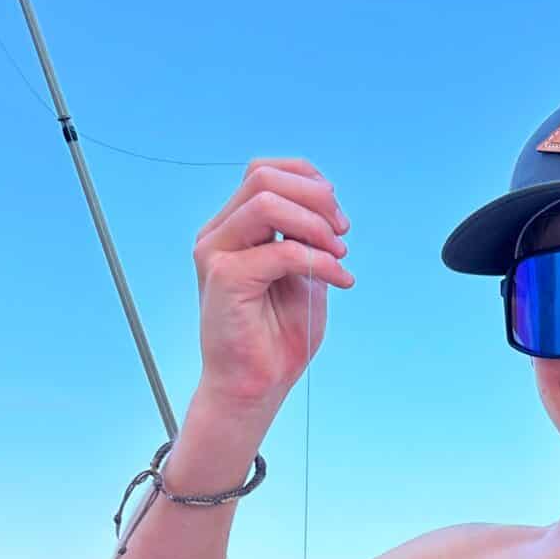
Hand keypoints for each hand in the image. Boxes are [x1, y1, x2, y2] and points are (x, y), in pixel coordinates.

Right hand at [192, 158, 354, 412]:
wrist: (257, 385)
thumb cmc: (278, 337)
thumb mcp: (304, 275)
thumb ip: (307, 239)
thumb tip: (327, 208)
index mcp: (234, 228)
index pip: (264, 173)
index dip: (309, 182)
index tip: (339, 220)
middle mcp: (218, 234)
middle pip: (264, 177)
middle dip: (316, 198)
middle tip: (343, 234)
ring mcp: (215, 252)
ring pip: (266, 202)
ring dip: (315, 225)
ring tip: (339, 256)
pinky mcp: (224, 277)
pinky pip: (280, 250)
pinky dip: (319, 260)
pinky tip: (340, 280)